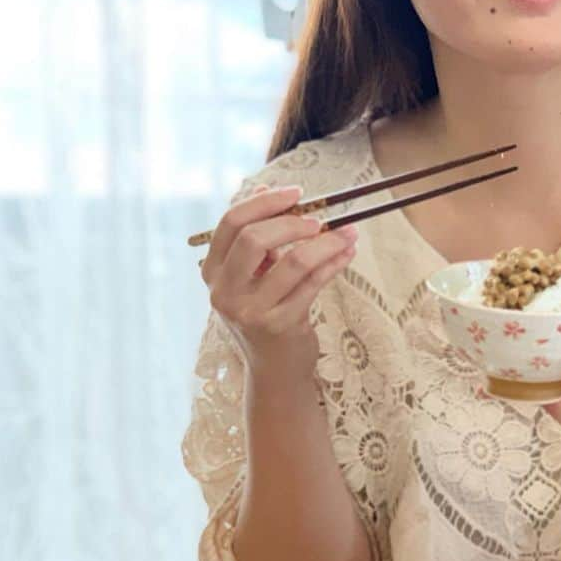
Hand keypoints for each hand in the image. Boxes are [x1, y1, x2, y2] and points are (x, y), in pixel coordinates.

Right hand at [201, 183, 356, 372]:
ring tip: (348, 232)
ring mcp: (250, 312)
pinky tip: (347, 253)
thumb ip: (257, 239)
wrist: (274, 370)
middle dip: (293, 222)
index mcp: (213, 272)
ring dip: (326, 242)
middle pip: (254, 239)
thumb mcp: (252, 277)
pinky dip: (333, 263)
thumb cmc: (265, 314)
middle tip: (319, 219)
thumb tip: (268, 191)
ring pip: (292, 261)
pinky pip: (313, 284)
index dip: (265, 202)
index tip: (297, 193)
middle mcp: (224, 292)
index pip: (231, 223)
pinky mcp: (278, 326)